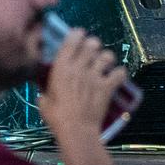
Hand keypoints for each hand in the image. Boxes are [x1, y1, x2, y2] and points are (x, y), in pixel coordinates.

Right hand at [38, 28, 126, 144]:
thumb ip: (46, 92)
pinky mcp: (107, 86)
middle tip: (92, 52)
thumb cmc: (56, 117)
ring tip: (105, 64)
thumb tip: (45, 93)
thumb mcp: (44, 102)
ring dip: (107, 58)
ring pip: (107, 55)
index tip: (79, 36)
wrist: (76, 130)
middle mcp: (80, 67)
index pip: (72, 39)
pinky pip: (120, 72)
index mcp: (62, 67)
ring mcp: (95, 75)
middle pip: (92, 43)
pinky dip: (120, 73)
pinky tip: (116, 76)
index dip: (78, 34)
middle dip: (93, 45)